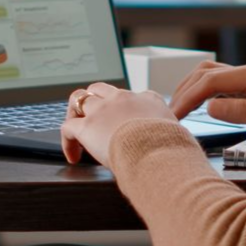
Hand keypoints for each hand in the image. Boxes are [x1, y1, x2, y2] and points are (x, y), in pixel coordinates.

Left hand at [61, 82, 176, 164]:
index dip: (122, 108)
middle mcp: (123, 99)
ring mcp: (103, 110)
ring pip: (79, 99)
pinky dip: (67, 142)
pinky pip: (67, 127)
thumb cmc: (172, 150)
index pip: (130, 95)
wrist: (158, 154)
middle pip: (99, 89)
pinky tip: (73, 155)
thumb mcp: (178, 133)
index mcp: (147, 99)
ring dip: (75, 114)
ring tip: (76, 132)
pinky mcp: (87, 127)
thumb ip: (170, 131)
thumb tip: (175, 142)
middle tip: (92, 121)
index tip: (122, 122)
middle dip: (93, 102)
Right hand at [168, 61, 245, 133]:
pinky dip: (204, 94)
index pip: (211, 80)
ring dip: (192, 90)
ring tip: (178, 111)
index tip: (174, 116)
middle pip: (206, 72)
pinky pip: (221, 85)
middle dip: (184, 90)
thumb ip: (244, 112)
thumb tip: (209, 106)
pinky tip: (197, 109)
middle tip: (170, 115)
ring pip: (211, 76)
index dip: (188, 97)